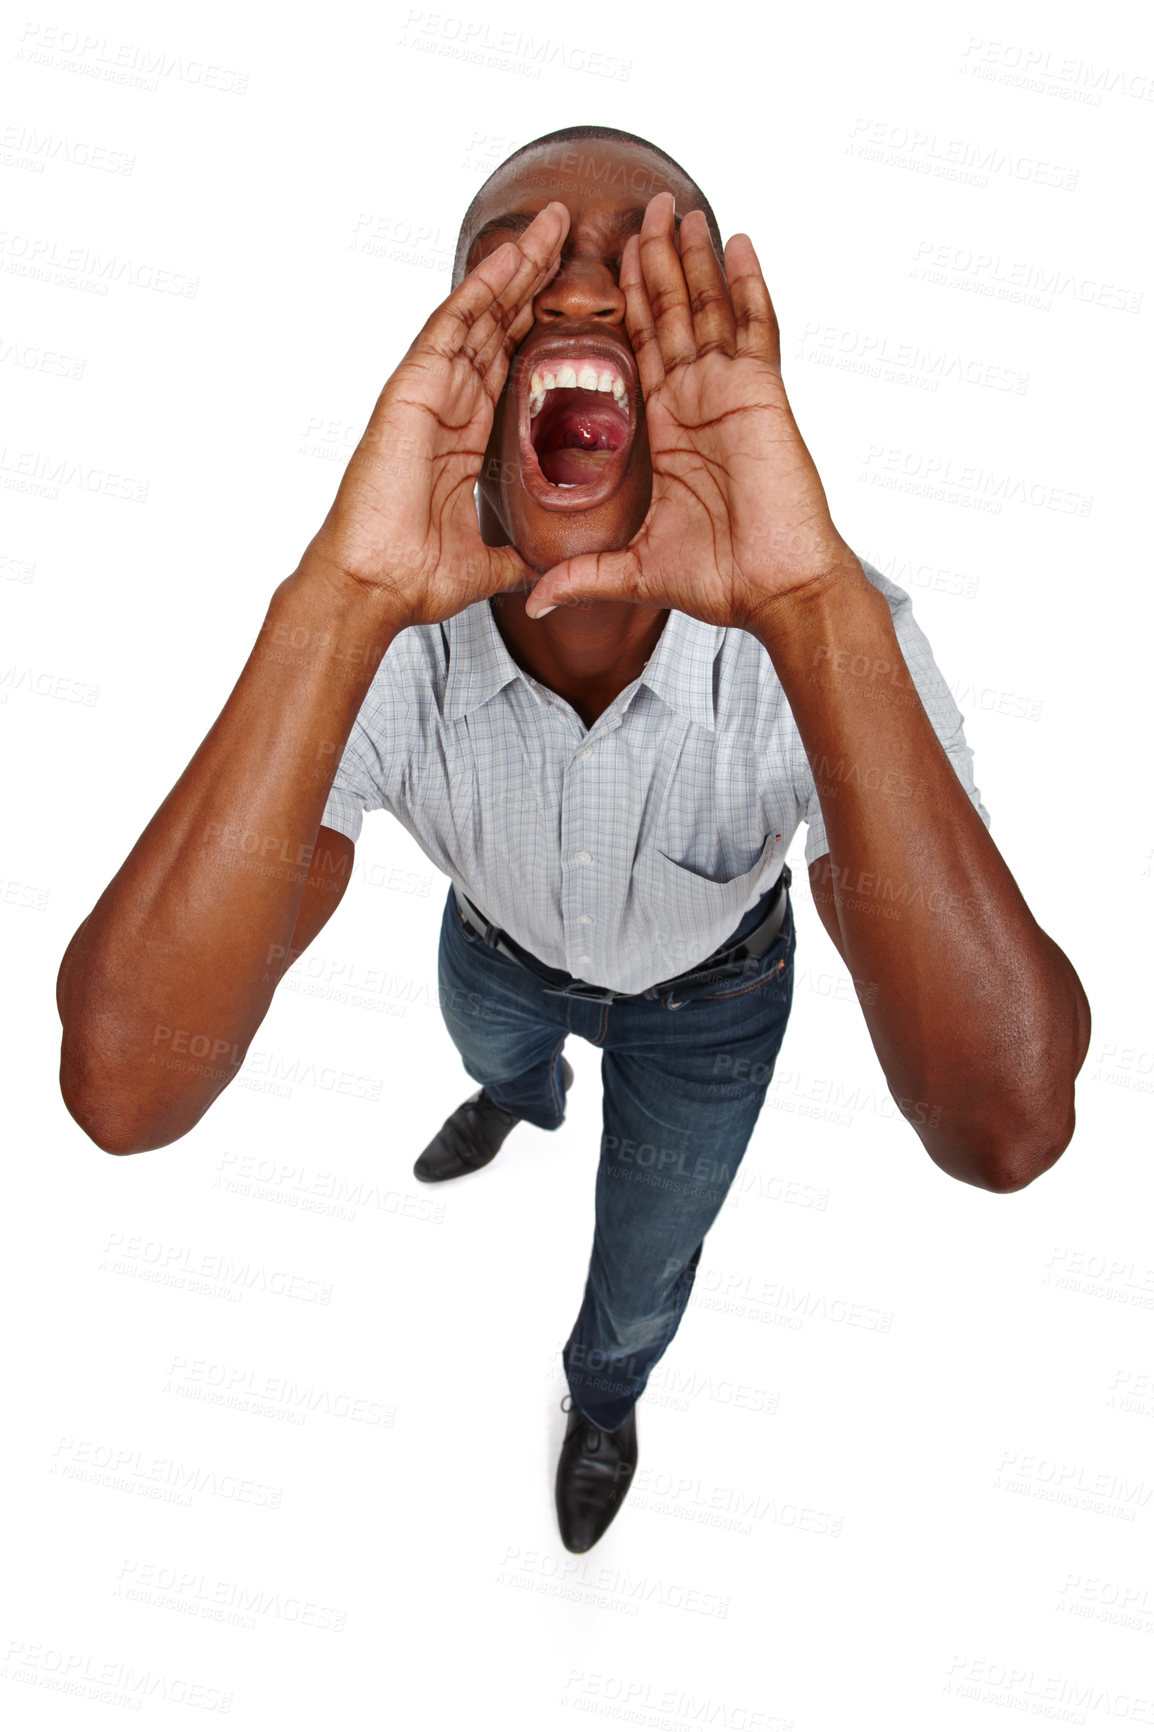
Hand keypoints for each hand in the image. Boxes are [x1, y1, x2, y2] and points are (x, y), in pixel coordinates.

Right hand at [303, 203, 569, 629]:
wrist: (375, 587)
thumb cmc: (415, 577)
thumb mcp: (488, 563)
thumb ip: (515, 555)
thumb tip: (543, 571)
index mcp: (467, 436)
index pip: (509, 363)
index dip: (539, 324)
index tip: (576, 294)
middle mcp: (449, 404)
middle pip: (498, 324)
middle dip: (533, 277)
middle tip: (568, 229)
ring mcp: (430, 392)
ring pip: (479, 313)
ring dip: (516, 266)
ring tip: (552, 223)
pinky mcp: (411, 389)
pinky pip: (451, 326)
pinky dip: (482, 288)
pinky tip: (512, 255)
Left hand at [524, 193, 855, 632]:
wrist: (776, 592)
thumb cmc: (722, 582)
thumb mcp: (636, 571)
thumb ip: (586, 574)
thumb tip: (537, 601)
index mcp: (670, 430)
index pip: (641, 352)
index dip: (625, 309)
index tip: (603, 266)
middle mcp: (698, 402)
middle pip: (672, 315)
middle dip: (656, 263)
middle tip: (642, 209)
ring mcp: (732, 393)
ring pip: (709, 309)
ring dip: (693, 258)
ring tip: (678, 208)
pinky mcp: (762, 395)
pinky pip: (756, 327)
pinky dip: (747, 284)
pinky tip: (736, 241)